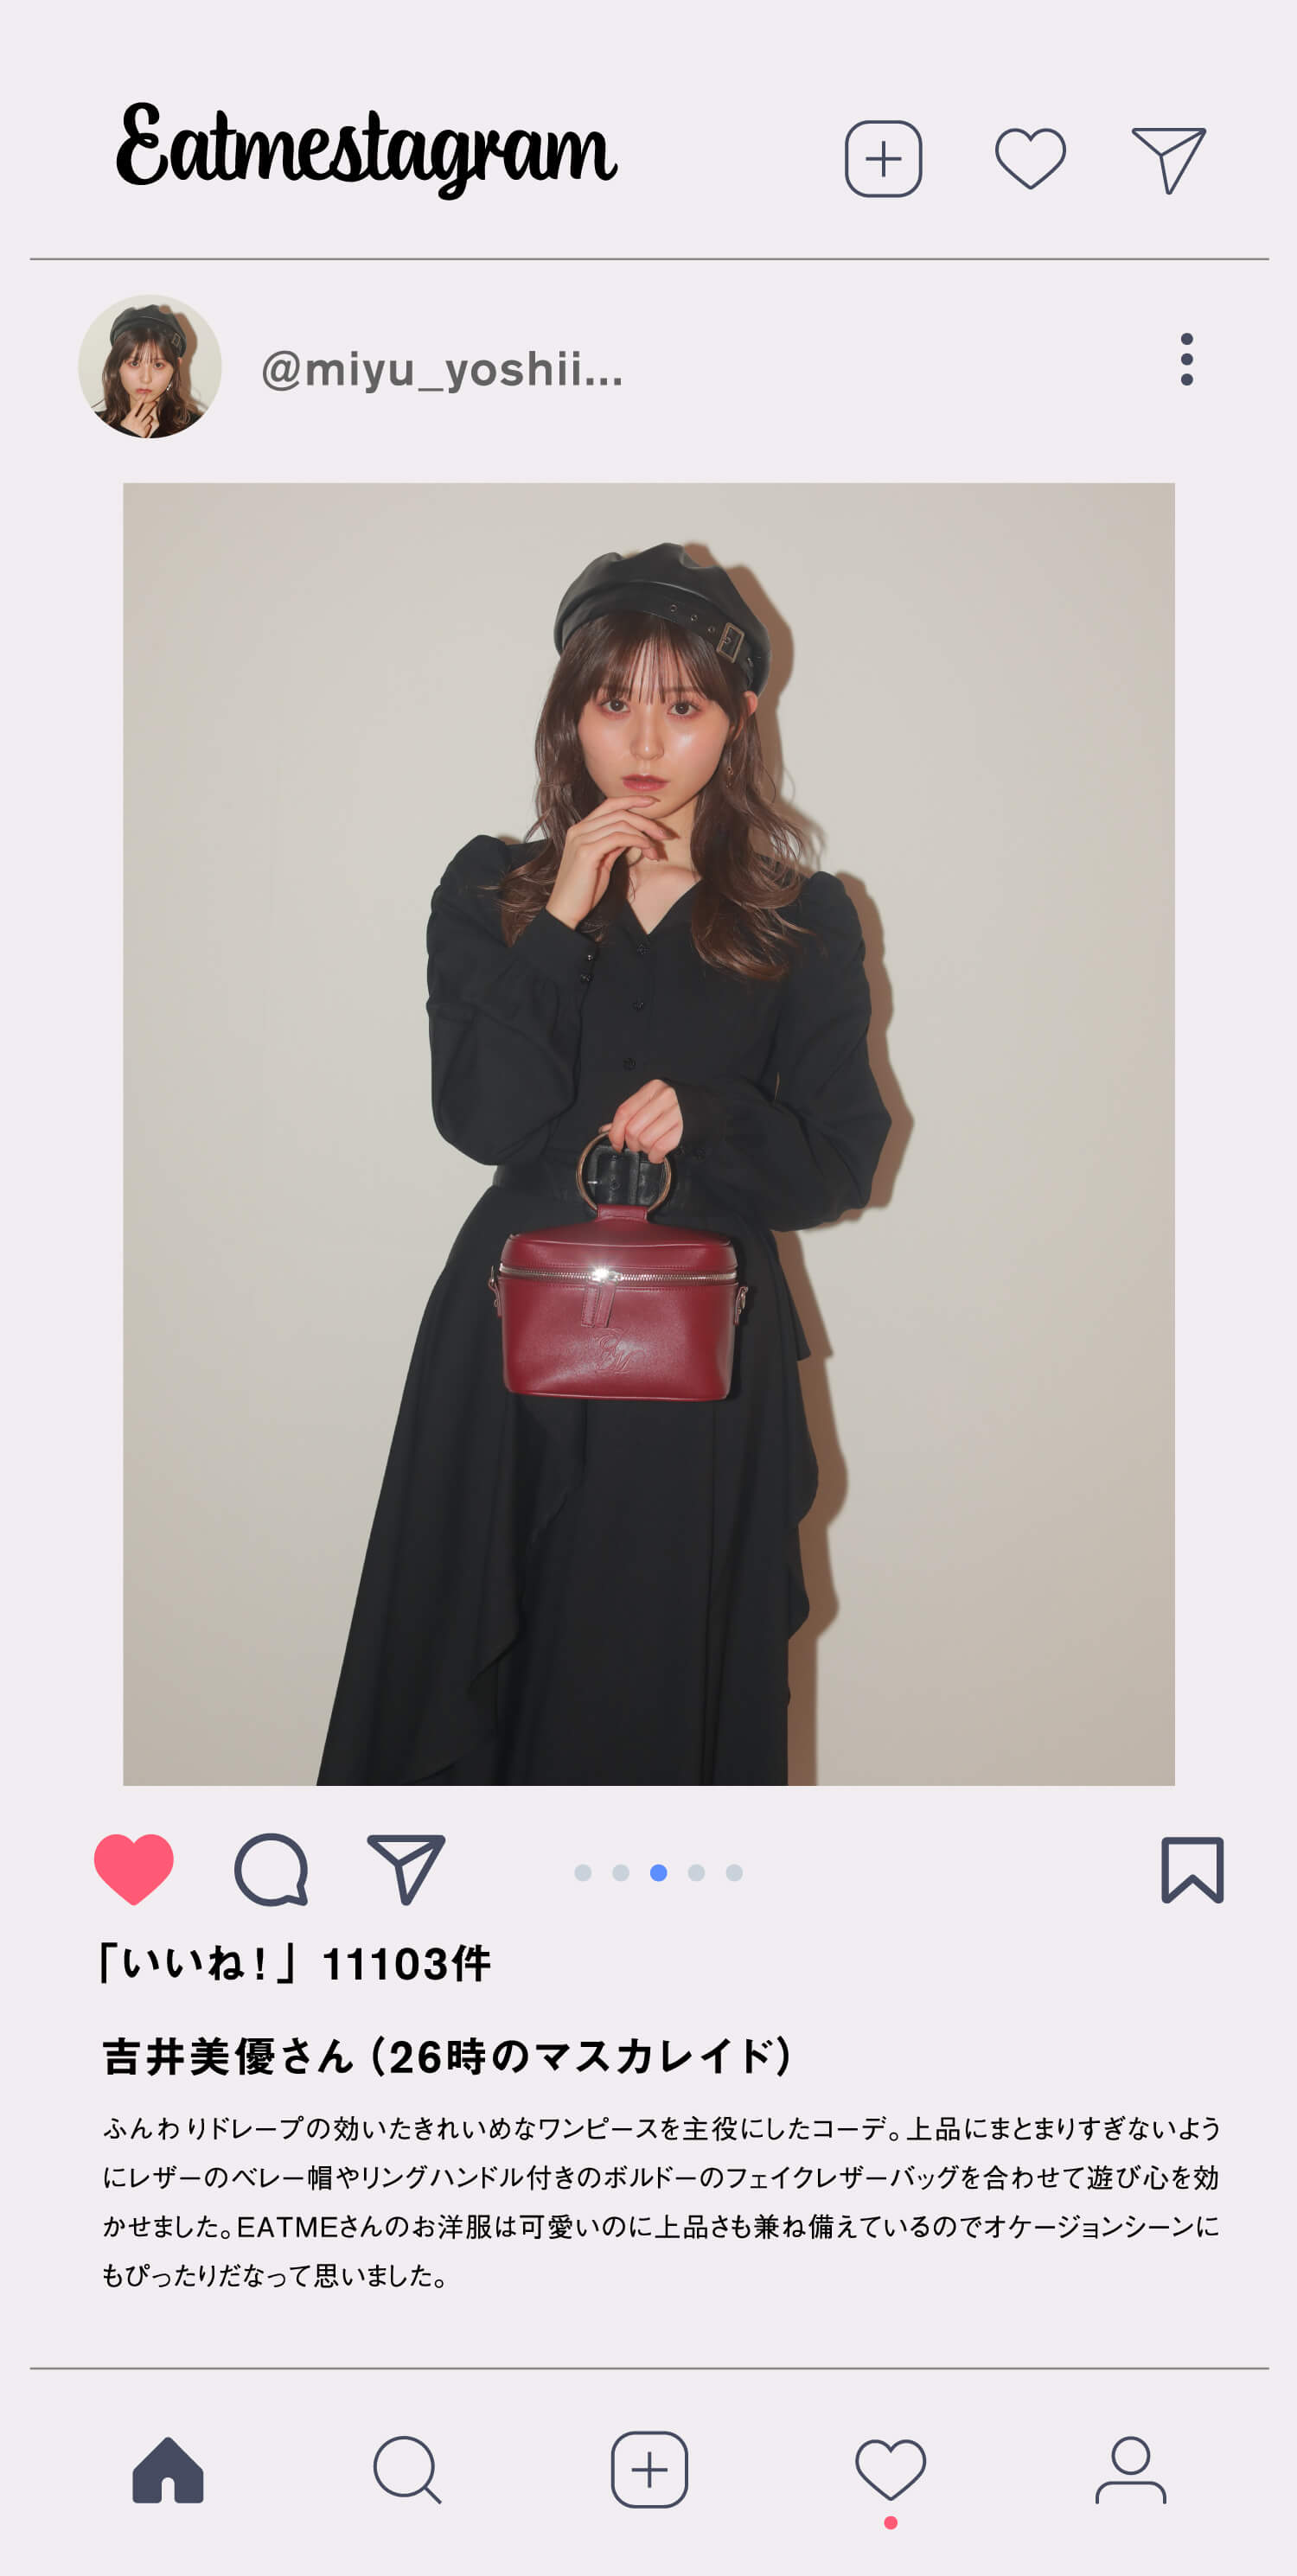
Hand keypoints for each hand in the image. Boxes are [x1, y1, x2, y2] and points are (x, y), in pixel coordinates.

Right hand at [126, 391, 159, 435]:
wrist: (126, 439)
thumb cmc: (125, 430)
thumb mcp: (125, 421)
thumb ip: (132, 416)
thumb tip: (137, 411)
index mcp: (129, 418)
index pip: (136, 407)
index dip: (141, 400)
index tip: (144, 395)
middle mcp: (136, 421)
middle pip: (145, 411)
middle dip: (151, 405)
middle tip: (154, 402)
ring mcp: (140, 427)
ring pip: (149, 418)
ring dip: (148, 418)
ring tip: (145, 419)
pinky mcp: (144, 432)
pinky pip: (149, 426)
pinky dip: (147, 425)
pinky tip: (143, 427)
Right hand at [546, 796, 669, 930]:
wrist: (565, 910)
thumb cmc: (583, 890)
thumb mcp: (602, 861)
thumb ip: (613, 845)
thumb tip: (632, 834)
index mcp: (580, 829)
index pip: (609, 805)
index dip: (631, 800)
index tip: (652, 803)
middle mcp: (578, 830)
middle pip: (619, 812)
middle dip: (646, 821)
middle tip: (664, 834)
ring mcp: (581, 839)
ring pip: (621, 823)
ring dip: (645, 834)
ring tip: (656, 851)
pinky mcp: (587, 852)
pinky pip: (619, 838)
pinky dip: (638, 841)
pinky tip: (647, 850)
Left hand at [600, 1079, 682, 1163]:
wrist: (707, 1107)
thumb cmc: (676, 1106)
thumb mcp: (652, 1103)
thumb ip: (631, 1114)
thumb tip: (606, 1129)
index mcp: (652, 1089)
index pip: (624, 1111)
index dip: (615, 1131)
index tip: (615, 1143)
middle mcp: (664, 1098)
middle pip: (633, 1129)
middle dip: (632, 1143)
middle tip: (638, 1145)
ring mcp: (675, 1113)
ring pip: (645, 1140)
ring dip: (645, 1150)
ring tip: (651, 1147)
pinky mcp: (683, 1129)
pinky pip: (660, 1147)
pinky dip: (655, 1156)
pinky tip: (658, 1154)